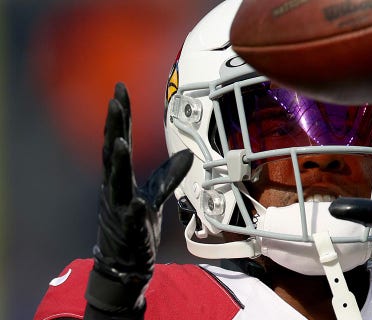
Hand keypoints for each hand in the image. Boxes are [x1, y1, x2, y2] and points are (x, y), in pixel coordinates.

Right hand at [85, 83, 192, 314]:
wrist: (125, 263)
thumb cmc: (135, 227)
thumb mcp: (154, 196)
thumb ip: (167, 176)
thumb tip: (185, 156)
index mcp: (121, 177)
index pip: (119, 139)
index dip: (120, 116)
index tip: (119, 89)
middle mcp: (115, 187)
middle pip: (112, 151)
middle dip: (114, 126)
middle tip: (114, 99)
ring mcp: (118, 207)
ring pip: (115, 180)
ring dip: (116, 160)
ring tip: (118, 138)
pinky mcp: (128, 227)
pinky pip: (129, 214)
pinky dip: (132, 205)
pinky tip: (136, 199)